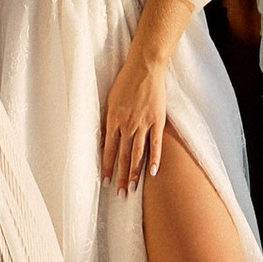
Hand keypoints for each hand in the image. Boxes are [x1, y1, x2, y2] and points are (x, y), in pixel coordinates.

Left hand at [99, 45, 171, 194]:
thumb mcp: (111, 99)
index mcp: (113, 119)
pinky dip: (154, 159)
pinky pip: (155, 143)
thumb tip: (105, 136)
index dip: (107, 166)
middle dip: (120, 176)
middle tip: (120, 194)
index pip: (109, 149)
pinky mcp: (157, 120)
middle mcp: (127, 124)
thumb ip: (109, 118)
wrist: (145, 67)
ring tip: (132, 189)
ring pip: (137, 153)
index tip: (106, 181)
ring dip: (134, 173)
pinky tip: (152, 172)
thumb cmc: (126, 81)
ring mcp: (143, 123)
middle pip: (123, 155)